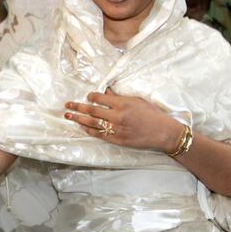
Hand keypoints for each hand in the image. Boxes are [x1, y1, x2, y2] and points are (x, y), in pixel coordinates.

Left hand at [64, 88, 184, 152]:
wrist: (163, 133)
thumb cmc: (152, 114)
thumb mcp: (137, 101)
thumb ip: (119, 97)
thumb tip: (106, 91)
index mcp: (122, 103)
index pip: (100, 98)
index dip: (91, 96)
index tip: (87, 96)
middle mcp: (117, 116)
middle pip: (92, 111)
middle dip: (77, 107)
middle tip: (67, 105)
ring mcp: (116, 129)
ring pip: (92, 123)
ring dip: (78, 119)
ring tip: (68, 116)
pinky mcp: (117, 140)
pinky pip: (99, 135)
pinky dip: (90, 130)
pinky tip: (82, 127)